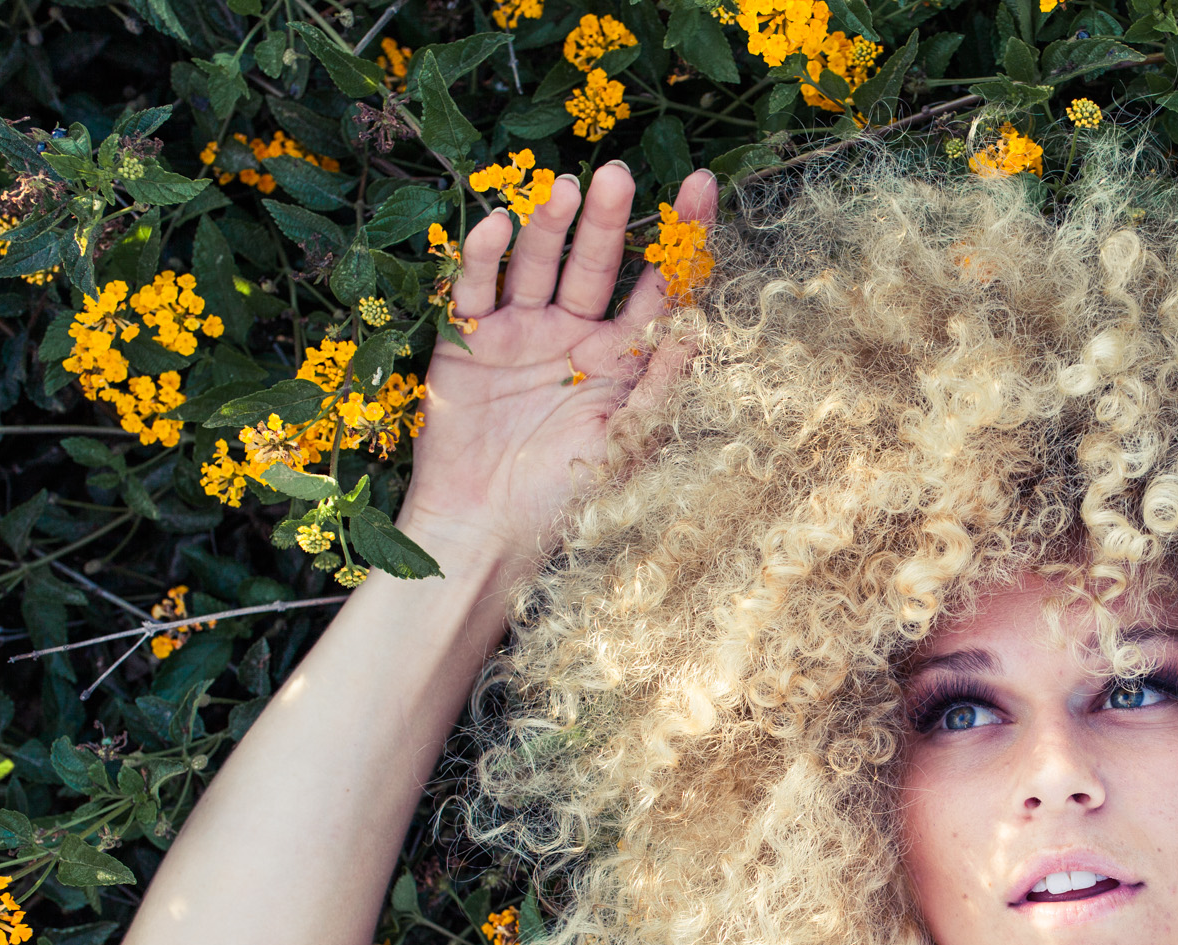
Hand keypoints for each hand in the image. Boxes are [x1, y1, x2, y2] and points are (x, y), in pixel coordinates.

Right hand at [400, 162, 718, 572]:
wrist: (485, 535)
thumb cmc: (563, 500)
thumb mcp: (628, 442)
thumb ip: (664, 382)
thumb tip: (709, 325)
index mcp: (621, 358)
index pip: (657, 287)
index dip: (680, 239)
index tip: (702, 184)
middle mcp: (574, 335)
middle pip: (597, 263)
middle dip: (610, 221)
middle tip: (618, 176)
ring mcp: (521, 332)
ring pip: (540, 263)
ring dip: (551, 225)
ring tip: (564, 189)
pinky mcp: (468, 340)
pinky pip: (478, 288)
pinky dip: (486, 257)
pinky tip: (501, 225)